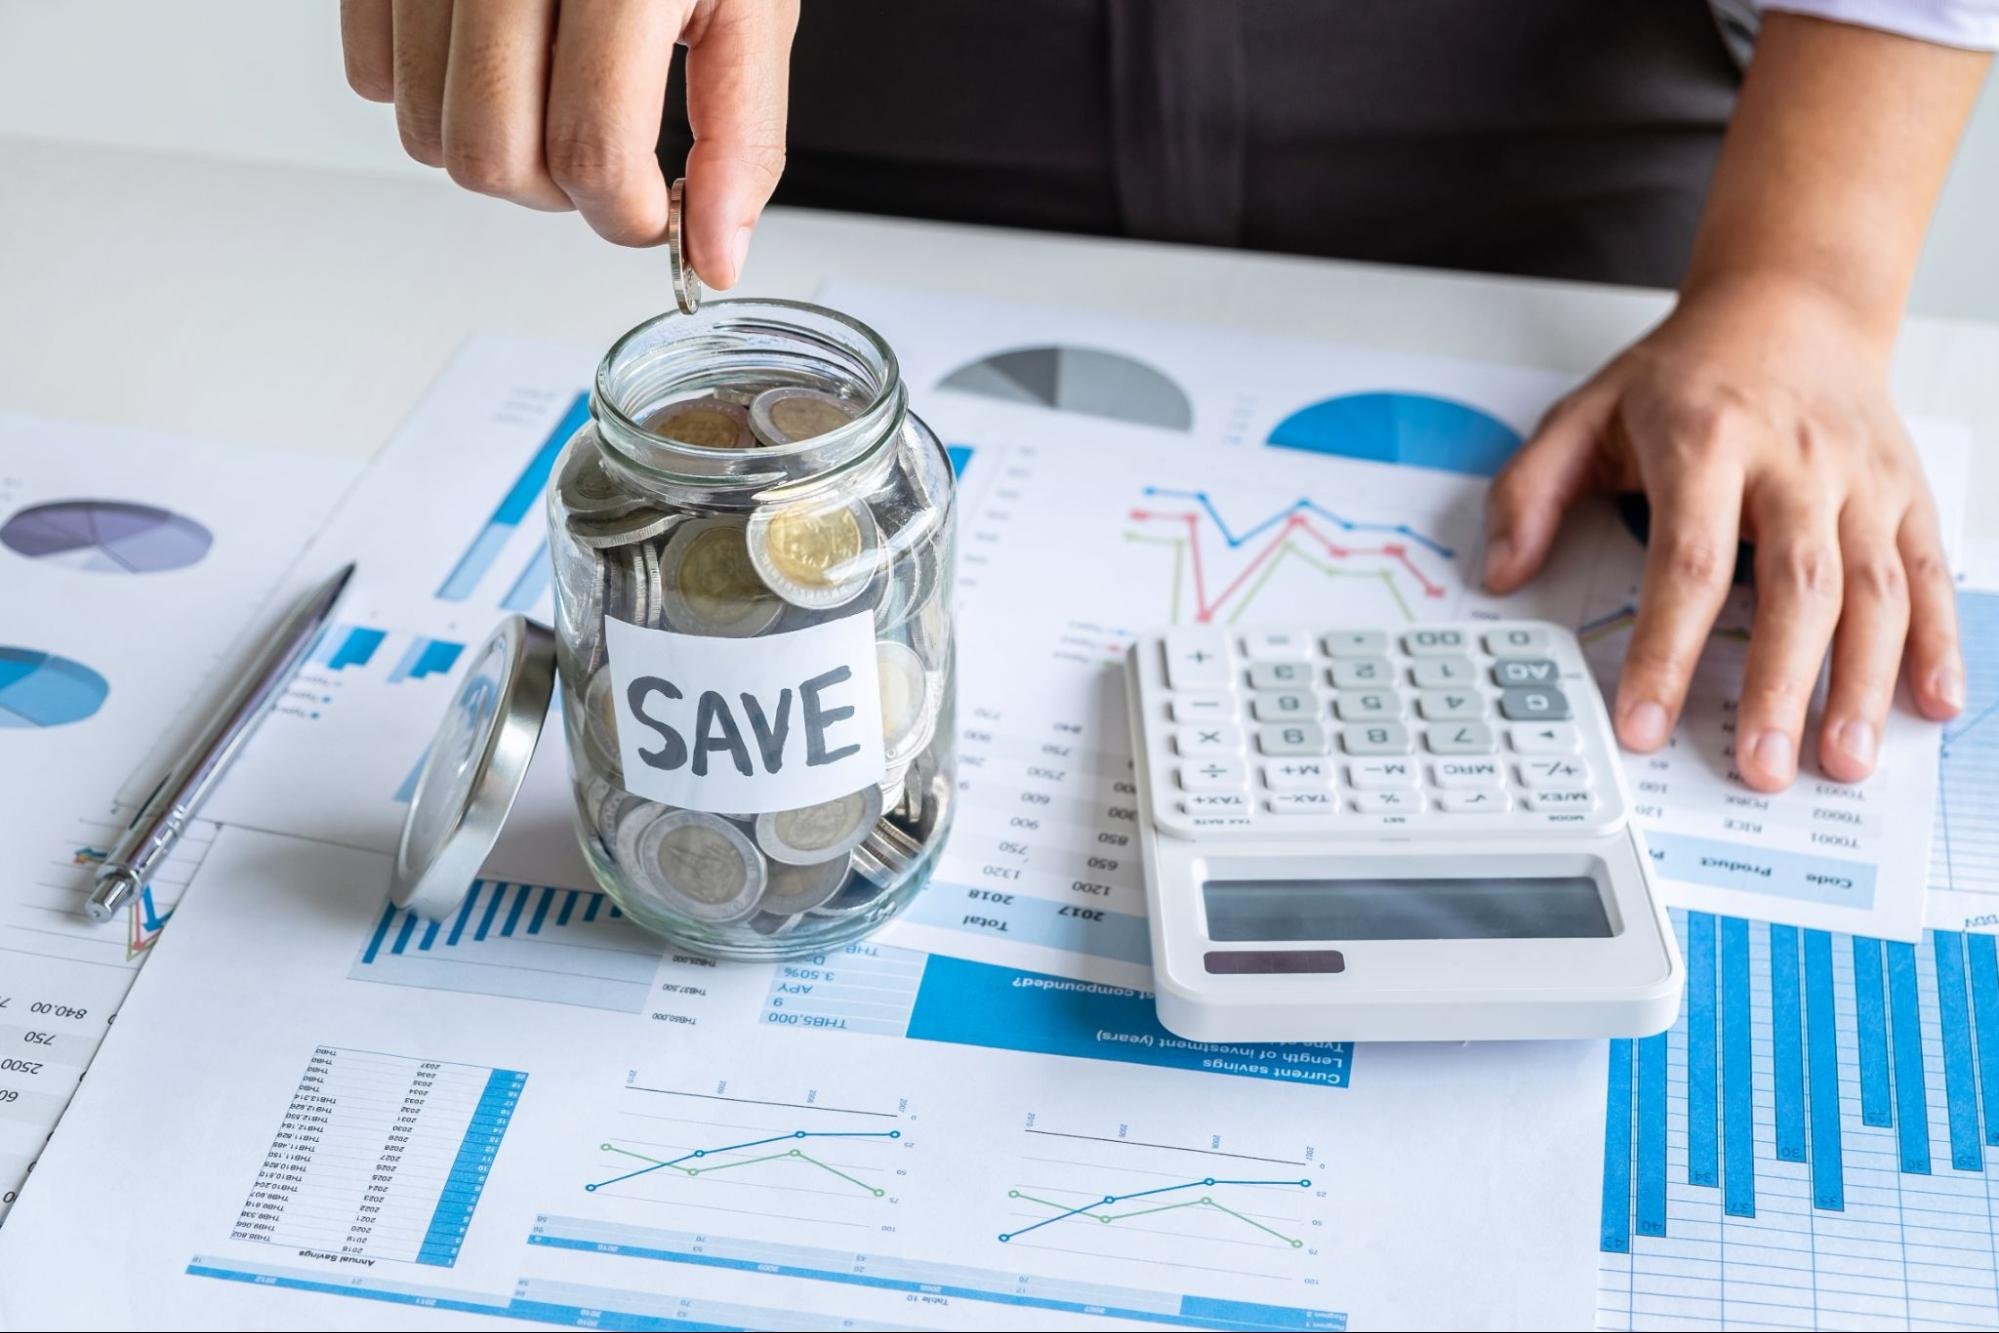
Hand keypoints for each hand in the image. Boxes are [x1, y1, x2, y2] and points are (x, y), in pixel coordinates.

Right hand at [339, 0, 795, 280]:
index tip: (657, 209)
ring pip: (427, 134)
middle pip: (495, 158)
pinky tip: (495, 61)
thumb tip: (716, 251)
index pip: (592, 154)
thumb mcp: (752, 5)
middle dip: (560, 194)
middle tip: (608, 158)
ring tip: (554, 103)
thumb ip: (741, 136)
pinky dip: (433, 97)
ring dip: (498, 153)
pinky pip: (371, 75)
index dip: (630, 216)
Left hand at [1482, 273, 1962, 791]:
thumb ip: (1531, 491)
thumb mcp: (1586, 411)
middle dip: (1780, 686)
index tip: (1643, 722)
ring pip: (1873, 590)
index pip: (1688, 561)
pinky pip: (1928, 573)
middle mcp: (1794, 461)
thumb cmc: (1687, 373)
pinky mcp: (1907, 494)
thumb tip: (1502, 573)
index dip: (1666, 650)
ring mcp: (1861, 480)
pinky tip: (1932, 703)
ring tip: (1842, 760)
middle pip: (1795, 586)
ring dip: (1862, 682)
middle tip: (1761, 767)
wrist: (1791, 304)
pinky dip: (1938, 641)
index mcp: (1707, 440)